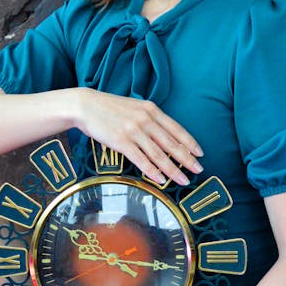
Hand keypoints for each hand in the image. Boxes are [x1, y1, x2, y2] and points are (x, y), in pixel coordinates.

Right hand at [73, 89, 202, 185]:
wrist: (85, 105)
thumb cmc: (109, 108)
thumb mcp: (134, 107)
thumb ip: (149, 117)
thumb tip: (164, 134)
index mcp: (151, 110)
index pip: (176, 128)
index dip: (190, 142)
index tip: (200, 154)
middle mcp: (146, 120)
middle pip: (172, 143)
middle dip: (187, 159)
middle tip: (199, 170)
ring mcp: (134, 131)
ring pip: (159, 154)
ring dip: (173, 170)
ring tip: (184, 180)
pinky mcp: (122, 141)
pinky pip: (141, 160)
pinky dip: (153, 172)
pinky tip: (161, 180)